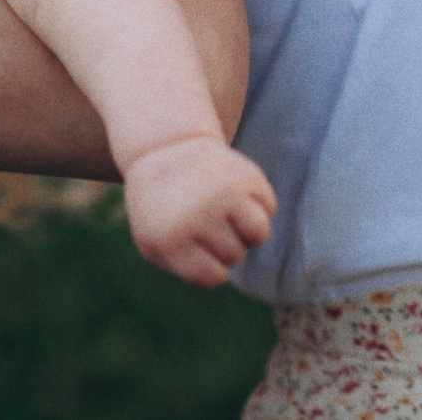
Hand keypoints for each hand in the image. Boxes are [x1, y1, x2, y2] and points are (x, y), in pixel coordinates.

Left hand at [121, 135, 274, 286]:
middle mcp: (199, 214)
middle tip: (203, 220)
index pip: (214, 277)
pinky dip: (258, 206)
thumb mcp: (152, 240)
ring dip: (247, 231)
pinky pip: (269, 208)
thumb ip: (181, 267)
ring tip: (226, 214)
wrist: (163, 145)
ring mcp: (224, 191)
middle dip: (223, 245)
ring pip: (259, 234)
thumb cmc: (160, 204)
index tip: (196, 249)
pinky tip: (234, 193)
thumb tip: (221, 274)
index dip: (210, 268)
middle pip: (235, 255)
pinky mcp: (245, 172)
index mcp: (170, 238)